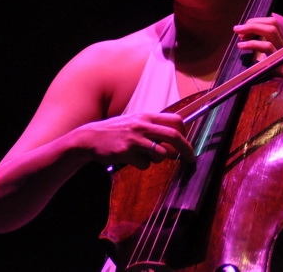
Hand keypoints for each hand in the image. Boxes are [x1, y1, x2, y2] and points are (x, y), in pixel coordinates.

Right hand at [76, 112, 194, 169]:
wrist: (90, 138)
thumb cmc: (116, 131)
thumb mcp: (134, 122)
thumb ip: (152, 127)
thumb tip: (173, 138)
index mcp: (146, 116)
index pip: (175, 120)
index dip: (185, 132)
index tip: (187, 142)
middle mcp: (142, 125)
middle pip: (173, 136)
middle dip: (186, 149)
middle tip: (191, 158)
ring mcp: (135, 138)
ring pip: (161, 154)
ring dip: (157, 159)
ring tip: (144, 155)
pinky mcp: (127, 152)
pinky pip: (145, 164)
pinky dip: (142, 165)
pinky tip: (131, 159)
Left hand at [233, 16, 282, 89]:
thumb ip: (272, 61)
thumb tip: (255, 60)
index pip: (274, 24)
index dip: (259, 22)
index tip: (246, 28)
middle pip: (272, 24)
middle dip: (253, 22)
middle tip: (238, 29)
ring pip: (271, 31)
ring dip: (252, 29)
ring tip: (239, 34)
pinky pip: (268, 49)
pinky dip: (253, 44)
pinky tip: (243, 46)